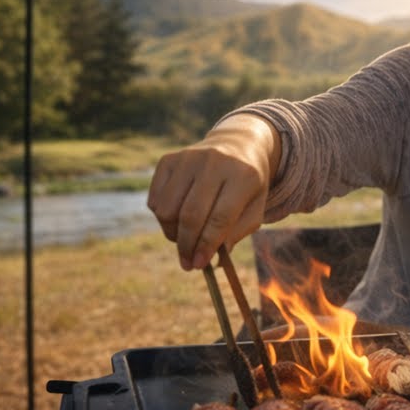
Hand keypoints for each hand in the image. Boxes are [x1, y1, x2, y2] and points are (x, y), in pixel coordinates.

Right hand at [147, 115, 280, 270]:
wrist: (237, 145)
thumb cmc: (247, 185)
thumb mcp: (254, 208)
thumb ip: (236, 233)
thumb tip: (208, 257)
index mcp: (243, 175)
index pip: (220, 217)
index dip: (207, 245)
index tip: (199, 264)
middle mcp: (214, 162)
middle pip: (191, 214)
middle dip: (187, 245)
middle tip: (187, 263)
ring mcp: (188, 157)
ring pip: (167, 209)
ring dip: (172, 233)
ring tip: (185, 238)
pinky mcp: (169, 159)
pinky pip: (155, 199)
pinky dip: (161, 217)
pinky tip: (176, 218)